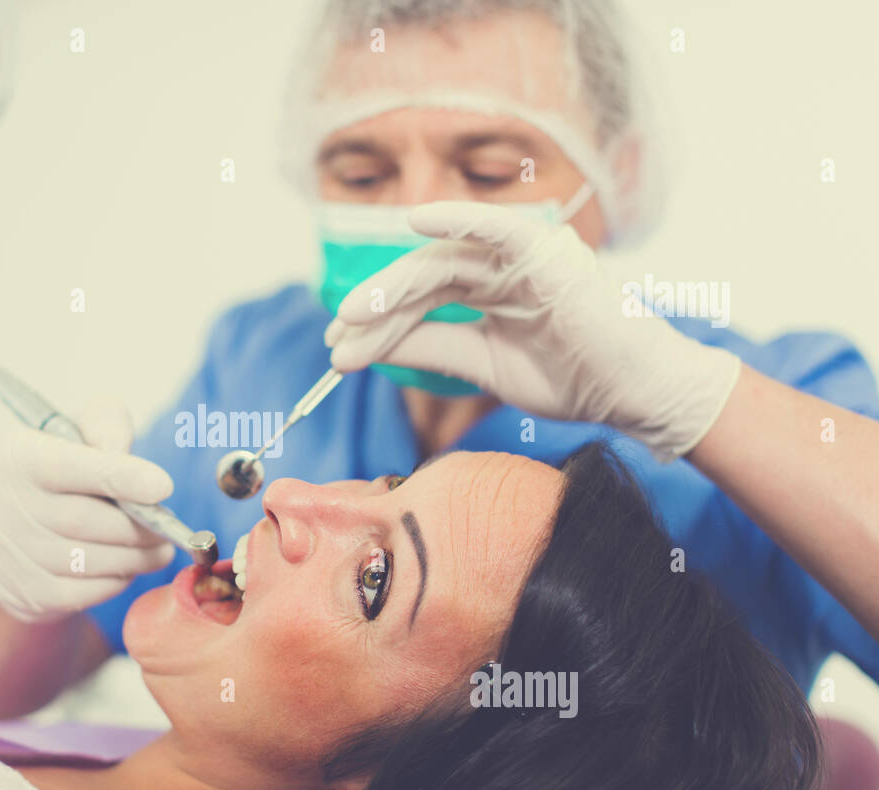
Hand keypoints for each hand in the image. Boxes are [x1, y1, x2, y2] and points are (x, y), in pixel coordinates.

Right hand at [0, 396, 175, 622]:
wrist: (13, 525)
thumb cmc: (60, 469)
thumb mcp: (77, 431)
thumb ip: (105, 426)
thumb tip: (123, 454)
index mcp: (14, 456)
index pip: (68, 466)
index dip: (119, 477)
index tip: (163, 487)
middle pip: (80, 520)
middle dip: (135, 527)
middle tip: (167, 528)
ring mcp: (4, 553)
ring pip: (83, 561)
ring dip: (133, 558)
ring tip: (158, 549)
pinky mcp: (20, 591)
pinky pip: (78, 594)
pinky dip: (114, 583)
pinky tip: (128, 568)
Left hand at [324, 201, 740, 461]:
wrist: (631, 394)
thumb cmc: (571, 379)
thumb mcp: (481, 365)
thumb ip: (429, 348)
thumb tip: (364, 347)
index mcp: (489, 288)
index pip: (421, 298)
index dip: (378, 320)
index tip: (339, 348)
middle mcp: (501, 265)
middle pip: (424, 278)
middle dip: (376, 307)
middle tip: (336, 334)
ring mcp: (523, 254)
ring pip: (445, 261)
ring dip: (395, 285)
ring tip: (353, 314)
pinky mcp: (547, 251)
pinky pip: (496, 227)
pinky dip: (458, 218)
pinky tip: (416, 221)